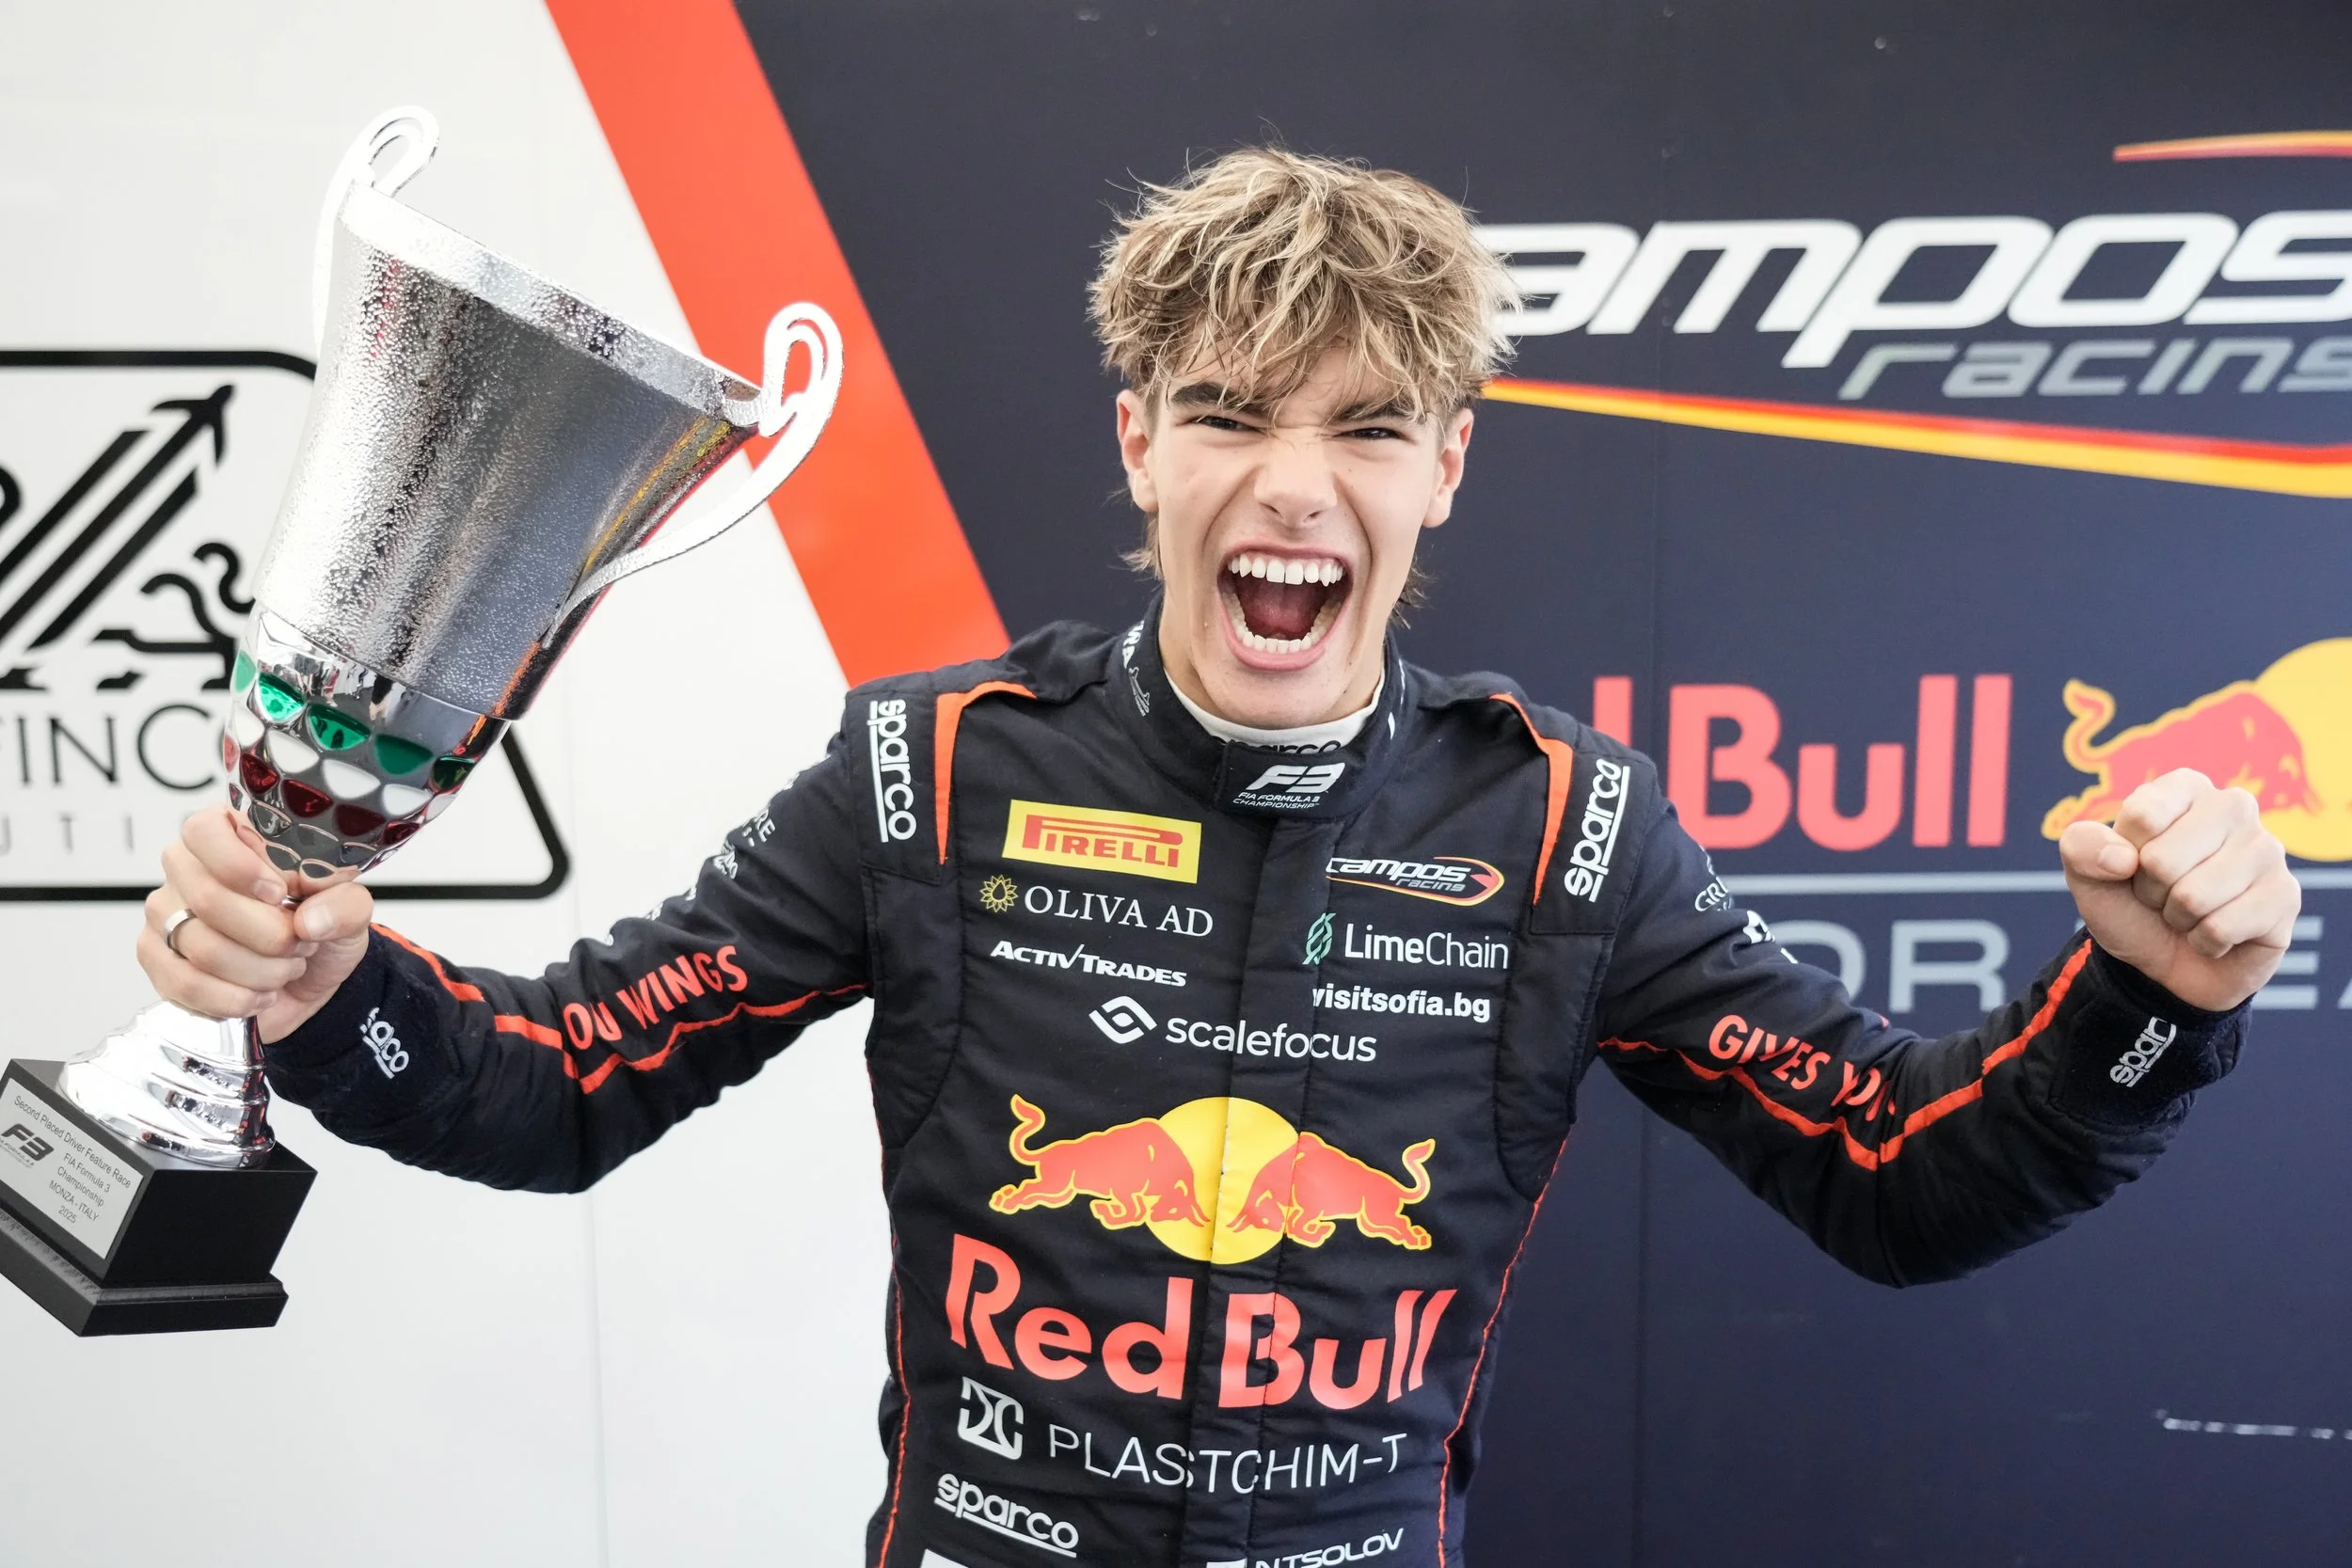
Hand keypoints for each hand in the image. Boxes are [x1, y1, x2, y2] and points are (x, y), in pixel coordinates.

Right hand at [139, 805, 375, 1042]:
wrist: (309, 979)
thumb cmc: (320, 926)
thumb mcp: (351, 908)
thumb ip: (344, 904)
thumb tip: (310, 922)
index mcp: (231, 834)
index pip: (204, 831)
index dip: (239, 866)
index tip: (279, 893)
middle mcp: (187, 868)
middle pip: (208, 899)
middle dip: (269, 934)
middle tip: (301, 942)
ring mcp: (166, 913)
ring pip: (201, 947)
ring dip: (260, 970)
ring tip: (287, 968)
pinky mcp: (156, 958)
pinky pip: (185, 983)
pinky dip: (234, 998)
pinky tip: (260, 994)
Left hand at [2059, 769, 2300, 1011]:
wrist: (2163, 962)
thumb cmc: (2130, 904)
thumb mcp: (2087, 873)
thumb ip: (2082, 847)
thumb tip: (2122, 859)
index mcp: (2185, 787)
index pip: (2141, 817)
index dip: (2123, 855)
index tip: (2133, 864)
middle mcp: (2234, 807)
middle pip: (2163, 859)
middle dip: (2152, 891)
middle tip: (2163, 894)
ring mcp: (2267, 849)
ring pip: (2195, 896)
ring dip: (2178, 918)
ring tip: (2188, 912)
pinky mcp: (2285, 894)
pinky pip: (2223, 926)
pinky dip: (2205, 941)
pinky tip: (2215, 933)